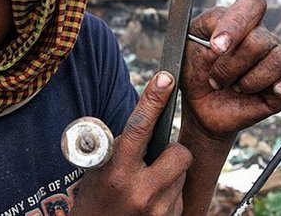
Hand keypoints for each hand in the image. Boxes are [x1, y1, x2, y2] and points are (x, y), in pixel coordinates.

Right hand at [71, 72, 191, 215]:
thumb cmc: (96, 197)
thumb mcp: (99, 168)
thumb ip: (122, 145)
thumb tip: (149, 116)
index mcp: (116, 171)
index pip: (139, 127)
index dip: (153, 99)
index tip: (165, 78)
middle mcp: (140, 191)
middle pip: (179, 152)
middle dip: (171, 151)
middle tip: (154, 160)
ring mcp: (158, 210)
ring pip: (183, 172)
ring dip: (171, 173)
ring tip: (148, 186)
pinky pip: (182, 193)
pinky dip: (171, 193)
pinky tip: (152, 202)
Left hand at [181, 0, 280, 138]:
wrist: (199, 106)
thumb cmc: (194, 71)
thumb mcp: (186, 43)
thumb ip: (206, 24)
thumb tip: (224, 31)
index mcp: (240, 22)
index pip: (253, 4)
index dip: (237, 23)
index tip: (216, 47)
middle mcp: (262, 37)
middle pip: (260, 40)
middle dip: (231, 65)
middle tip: (215, 79)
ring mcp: (275, 60)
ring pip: (280, 59)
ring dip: (250, 80)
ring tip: (234, 88)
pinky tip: (275, 90)